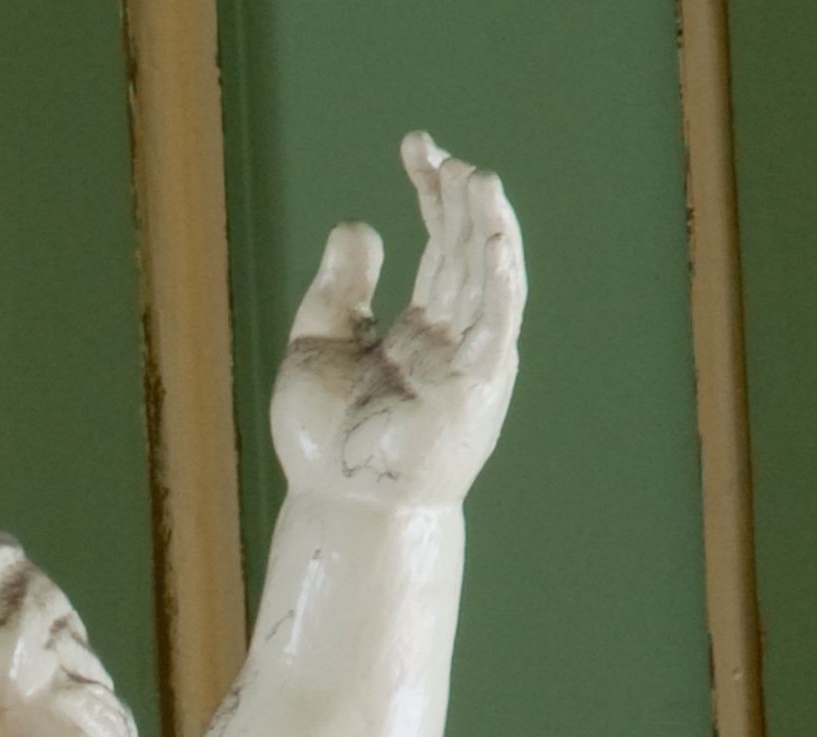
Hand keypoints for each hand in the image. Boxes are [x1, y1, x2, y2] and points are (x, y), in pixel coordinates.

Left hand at [272, 133, 523, 508]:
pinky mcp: (479, 384)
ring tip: (474, 176)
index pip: (439, 248)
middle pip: (466, 252)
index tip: (416, 148)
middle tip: (441, 153)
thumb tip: (357, 222)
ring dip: (485, 225)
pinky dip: (498, 275)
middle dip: (457, 200)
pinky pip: (497, 320)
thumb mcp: (317, 345)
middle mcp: (453, 342)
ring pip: (488, 276)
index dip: (431, 194)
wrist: (339, 508)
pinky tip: (491, 233)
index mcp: (419, 335)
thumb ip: (339, 287)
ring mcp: (470, 361)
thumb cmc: (325, 445)